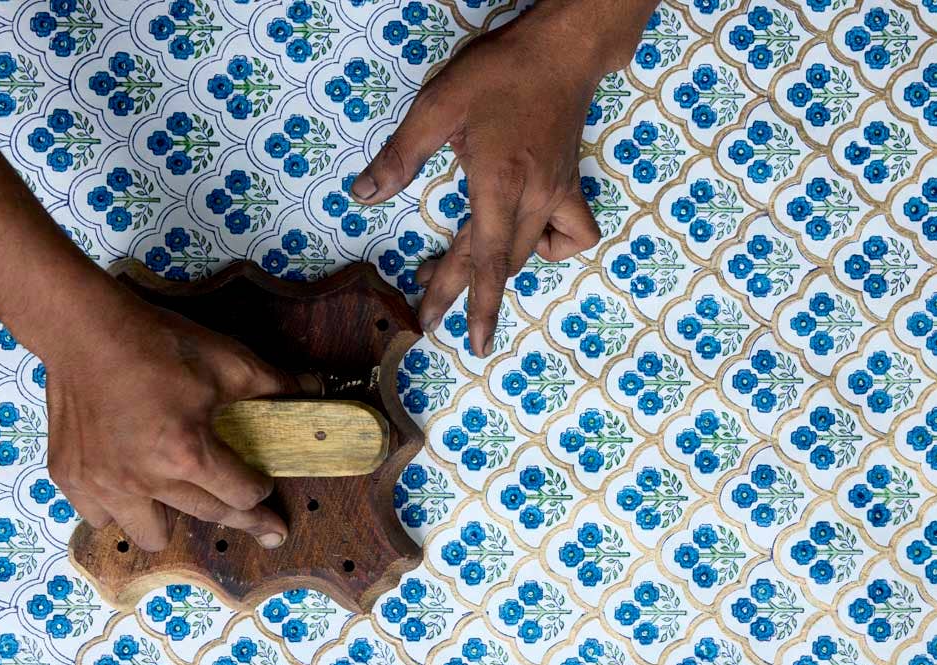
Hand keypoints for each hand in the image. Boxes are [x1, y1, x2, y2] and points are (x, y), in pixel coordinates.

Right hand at [42, 287, 296, 551]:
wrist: (84, 329)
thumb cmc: (157, 343)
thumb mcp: (225, 360)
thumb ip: (272, 384)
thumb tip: (314, 390)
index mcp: (186, 454)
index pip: (240, 496)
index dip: (260, 492)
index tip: (265, 490)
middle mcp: (145, 479)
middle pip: (208, 517)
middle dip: (241, 519)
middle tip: (261, 526)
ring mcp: (104, 484)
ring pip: (150, 535)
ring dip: (172, 522)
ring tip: (180, 501)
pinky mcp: (71, 478)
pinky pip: (100, 518)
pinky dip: (117, 509)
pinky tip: (128, 489)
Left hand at [351, 2, 649, 355]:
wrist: (561, 50)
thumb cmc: (499, 73)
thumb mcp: (438, 105)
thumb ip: (401, 155)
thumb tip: (365, 194)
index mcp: (500, 184)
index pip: (485, 260)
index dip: (475, 305)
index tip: (471, 342)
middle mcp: (534, 198)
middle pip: (497, 263)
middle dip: (458, 285)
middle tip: (422, 294)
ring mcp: (558, 195)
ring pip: (527, 254)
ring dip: (490, 269)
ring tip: (453, 264)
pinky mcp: (572, 187)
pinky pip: (570, 235)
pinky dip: (552, 245)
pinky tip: (529, 233)